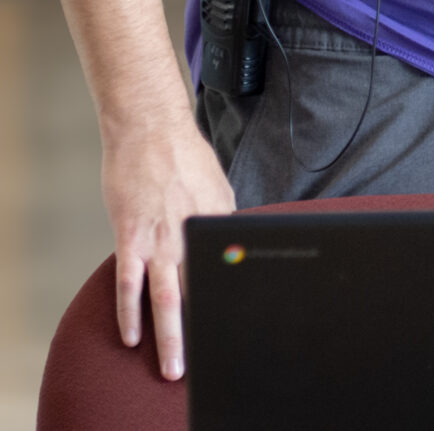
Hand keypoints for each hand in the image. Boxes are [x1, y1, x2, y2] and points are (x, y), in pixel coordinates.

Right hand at [102, 119, 235, 380]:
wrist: (151, 130)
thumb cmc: (185, 159)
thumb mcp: (218, 190)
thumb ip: (221, 222)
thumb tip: (228, 248)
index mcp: (221, 223)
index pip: (230, 272)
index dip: (235, 302)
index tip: (239, 329)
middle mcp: (194, 236)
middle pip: (203, 293)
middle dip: (206, 332)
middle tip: (209, 362)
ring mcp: (161, 239)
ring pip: (168, 299)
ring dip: (170, 336)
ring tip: (171, 366)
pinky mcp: (131, 237)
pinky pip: (131, 283)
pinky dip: (130, 313)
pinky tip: (132, 337)